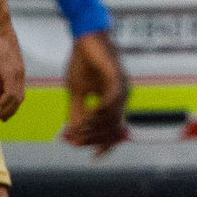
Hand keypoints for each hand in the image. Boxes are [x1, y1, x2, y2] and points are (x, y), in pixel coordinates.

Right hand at [0, 19, 24, 120]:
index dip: (13, 107)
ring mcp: (17, 74)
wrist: (0, 30)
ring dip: (6, 109)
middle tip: (1, 120)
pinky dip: (3, 101)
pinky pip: (10, 91)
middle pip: (19, 99)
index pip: (19, 95)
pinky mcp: (11, 71)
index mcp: (18, 74)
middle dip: (10, 112)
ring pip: (15, 98)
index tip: (5, 115)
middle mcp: (20, 75)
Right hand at [61, 30, 128, 154]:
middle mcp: (122, 96)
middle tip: (76, 142)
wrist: (84, 38)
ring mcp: (121, 87)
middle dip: (94, 138)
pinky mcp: (116, 76)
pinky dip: (100, 110)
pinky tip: (89, 116)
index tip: (94, 157)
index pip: (113, 129)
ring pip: (113, 116)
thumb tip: (74, 134)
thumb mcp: (77, 92)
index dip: (105, 144)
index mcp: (114, 101)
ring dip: (95, 127)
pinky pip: (112, 99)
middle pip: (113, 127)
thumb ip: (77, 113)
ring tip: (79, 130)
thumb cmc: (83, 63)